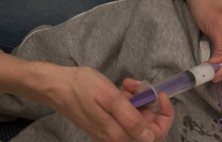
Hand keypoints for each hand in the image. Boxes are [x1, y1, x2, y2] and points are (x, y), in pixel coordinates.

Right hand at [44, 66, 173, 141]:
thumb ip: (131, 119)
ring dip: (137, 99)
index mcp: (117, 135)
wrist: (56, 86)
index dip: (164, 115)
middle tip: (138, 86)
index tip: (161, 95)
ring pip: (137, 117)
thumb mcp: (111, 98)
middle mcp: (115, 137)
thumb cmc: (80, 88)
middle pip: (147, 125)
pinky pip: (126, 114)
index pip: (155, 134)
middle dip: (148, 103)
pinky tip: (120, 89)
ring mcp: (110, 130)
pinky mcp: (106, 123)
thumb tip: (149, 137)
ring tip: (126, 85)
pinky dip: (128, 101)